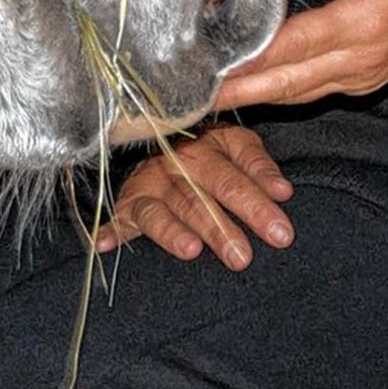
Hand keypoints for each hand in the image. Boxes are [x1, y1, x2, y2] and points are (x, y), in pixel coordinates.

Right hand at [95, 124, 294, 269]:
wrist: (160, 130)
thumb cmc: (208, 149)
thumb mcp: (237, 145)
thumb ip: (259, 167)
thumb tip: (284, 192)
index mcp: (207, 147)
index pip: (234, 177)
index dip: (258, 203)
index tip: (281, 232)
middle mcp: (175, 164)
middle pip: (200, 197)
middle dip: (221, 227)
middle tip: (242, 257)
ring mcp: (150, 184)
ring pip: (163, 209)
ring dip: (174, 231)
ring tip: (192, 250)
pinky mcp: (128, 203)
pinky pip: (118, 217)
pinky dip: (111, 231)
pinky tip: (104, 245)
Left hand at [214, 0, 387, 110]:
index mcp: (364, 25)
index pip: (302, 43)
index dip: (262, 55)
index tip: (224, 63)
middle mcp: (357, 60)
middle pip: (291, 79)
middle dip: (244, 89)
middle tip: (199, 96)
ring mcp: (358, 76)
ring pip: (299, 92)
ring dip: (257, 97)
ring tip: (214, 98)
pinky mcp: (359, 82)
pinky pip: (311, 93)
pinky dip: (280, 95)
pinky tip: (254, 93)